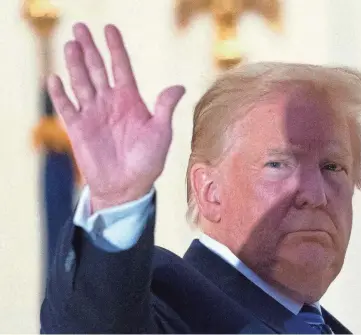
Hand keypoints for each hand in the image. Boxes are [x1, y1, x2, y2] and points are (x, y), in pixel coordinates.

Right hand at [47, 23, 184, 211]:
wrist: (127, 187)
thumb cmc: (148, 161)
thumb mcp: (161, 133)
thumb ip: (165, 108)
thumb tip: (179, 87)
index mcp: (130, 100)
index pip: (121, 67)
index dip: (116, 48)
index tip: (110, 28)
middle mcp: (110, 102)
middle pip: (97, 69)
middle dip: (90, 49)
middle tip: (80, 28)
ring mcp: (93, 113)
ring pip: (81, 82)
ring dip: (75, 64)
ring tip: (71, 45)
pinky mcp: (78, 128)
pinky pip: (66, 107)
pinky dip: (60, 94)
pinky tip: (55, 79)